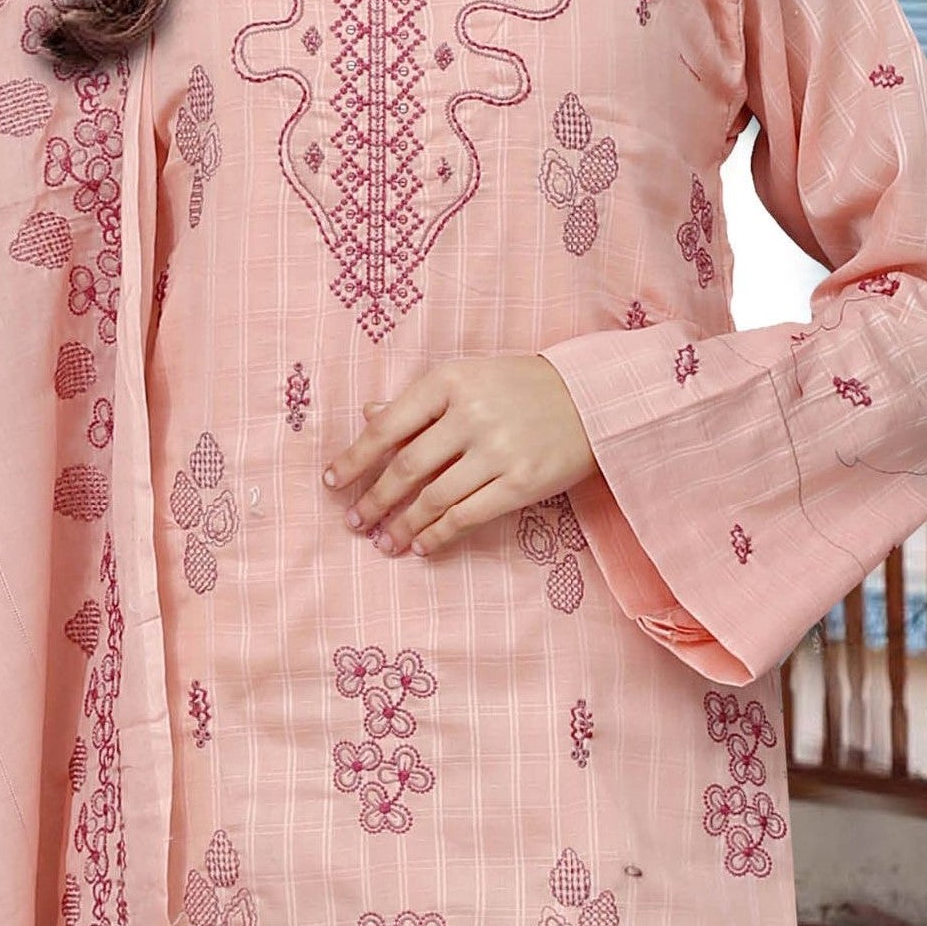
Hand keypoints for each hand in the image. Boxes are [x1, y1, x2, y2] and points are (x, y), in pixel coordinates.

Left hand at [323, 351, 596, 557]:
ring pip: (434, 498)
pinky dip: (438, 534)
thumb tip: (367, 414)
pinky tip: (421, 546)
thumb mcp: (468, 379)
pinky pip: (467, 516)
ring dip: (403, 525)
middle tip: (355, 522)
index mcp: (450, 382)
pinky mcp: (520, 482)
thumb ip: (420, 402)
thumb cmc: (521, 387)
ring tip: (383, 543)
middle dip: (375, 500)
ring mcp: (496, 450)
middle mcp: (470, 415)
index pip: (388, 426)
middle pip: (407, 467)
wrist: (593, 398)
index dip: (355, 458)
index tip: (333, 481)